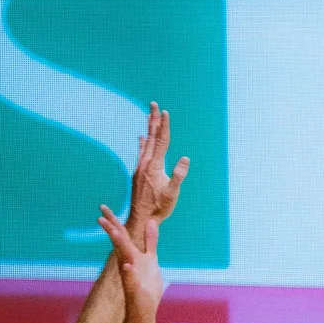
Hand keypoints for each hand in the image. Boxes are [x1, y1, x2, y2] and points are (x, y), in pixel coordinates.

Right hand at [97, 207, 163, 317]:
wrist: (143, 310)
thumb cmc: (146, 285)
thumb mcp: (151, 259)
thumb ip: (150, 241)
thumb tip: (151, 221)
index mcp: (132, 256)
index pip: (122, 235)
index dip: (114, 221)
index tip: (103, 207)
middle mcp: (128, 263)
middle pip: (119, 242)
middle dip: (111, 227)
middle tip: (100, 212)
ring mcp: (130, 276)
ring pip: (123, 258)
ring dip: (119, 245)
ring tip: (113, 232)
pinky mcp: (134, 291)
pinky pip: (131, 281)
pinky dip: (129, 273)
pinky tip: (128, 266)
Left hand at [126, 103, 188, 229]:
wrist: (140, 218)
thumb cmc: (158, 208)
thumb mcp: (172, 194)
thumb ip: (178, 175)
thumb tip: (185, 159)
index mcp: (154, 166)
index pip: (161, 141)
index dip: (164, 126)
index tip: (164, 111)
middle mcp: (145, 163)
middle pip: (152, 137)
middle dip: (154, 120)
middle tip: (153, 104)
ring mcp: (140, 167)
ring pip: (146, 143)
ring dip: (149, 128)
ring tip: (149, 116)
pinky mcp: (138, 173)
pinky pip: (141, 152)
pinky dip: (142, 143)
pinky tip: (141, 138)